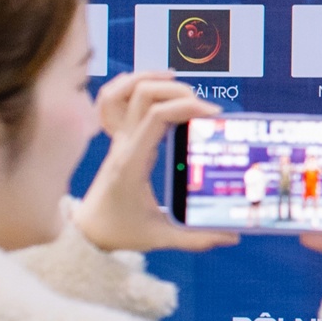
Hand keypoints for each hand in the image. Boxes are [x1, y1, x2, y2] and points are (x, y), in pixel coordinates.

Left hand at [73, 73, 235, 253]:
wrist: (88, 230)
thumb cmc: (121, 231)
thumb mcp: (160, 237)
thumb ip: (197, 239)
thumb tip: (233, 237)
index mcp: (132, 162)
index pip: (156, 117)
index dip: (187, 108)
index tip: (213, 116)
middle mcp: (123, 144)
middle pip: (144, 94)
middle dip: (179, 92)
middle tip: (204, 110)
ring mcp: (118, 137)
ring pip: (128, 90)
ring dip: (157, 82)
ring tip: (184, 91)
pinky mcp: (118, 137)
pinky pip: (115, 99)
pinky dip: (133, 85)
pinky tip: (157, 88)